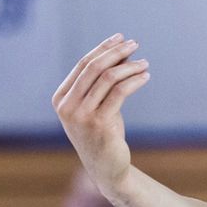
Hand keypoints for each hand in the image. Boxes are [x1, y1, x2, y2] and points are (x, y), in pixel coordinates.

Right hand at [52, 34, 150, 191]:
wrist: (107, 168)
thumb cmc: (103, 132)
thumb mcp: (99, 104)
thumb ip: (104, 80)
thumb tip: (122, 50)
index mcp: (60, 98)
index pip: (83, 64)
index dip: (102, 48)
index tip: (120, 38)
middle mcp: (67, 106)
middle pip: (94, 67)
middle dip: (116, 52)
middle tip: (135, 43)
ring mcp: (81, 116)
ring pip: (108, 78)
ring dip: (129, 66)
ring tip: (144, 63)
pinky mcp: (99, 124)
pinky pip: (120, 92)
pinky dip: (134, 80)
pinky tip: (145, 76)